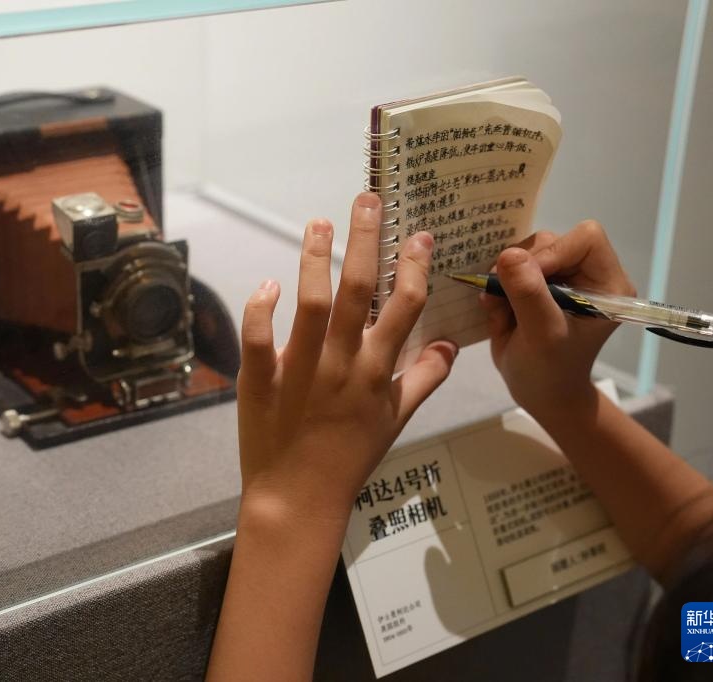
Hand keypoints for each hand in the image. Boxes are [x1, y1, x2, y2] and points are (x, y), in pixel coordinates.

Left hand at [237, 192, 456, 523]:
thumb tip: (454, 346)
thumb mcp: (396, 420)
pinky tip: (270, 283)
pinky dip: (262, 308)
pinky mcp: (260, 379)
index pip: (404, 307)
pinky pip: (259, 338)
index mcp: (376, 371)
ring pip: (310, 304)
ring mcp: (299, 370)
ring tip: (318, 222)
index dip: (413, 266)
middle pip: (357, 290)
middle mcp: (342, 363)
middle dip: (365, 240)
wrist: (299, 497)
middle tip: (366, 198)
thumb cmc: (351, 457)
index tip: (417, 233)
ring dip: (314, 259)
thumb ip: (424, 379)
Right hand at [480, 220, 634, 419]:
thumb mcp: (542, 335)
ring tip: (501, 312)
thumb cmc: (551, 371)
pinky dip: (496, 288)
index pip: (585, 239)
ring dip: (504, 281)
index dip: (553, 254)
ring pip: (524, 253)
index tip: (527, 282)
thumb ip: (530, 294)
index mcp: (606, 283)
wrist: (539, 393)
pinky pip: (508, 268)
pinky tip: (498, 313)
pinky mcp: (535, 284)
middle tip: (504, 298)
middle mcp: (586, 274)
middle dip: (521, 270)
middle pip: (550, 242)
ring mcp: (559, 277)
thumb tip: (509, 254)